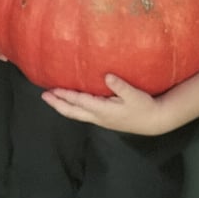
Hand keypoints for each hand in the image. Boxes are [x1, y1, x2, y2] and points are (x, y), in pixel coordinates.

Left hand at [44, 74, 169, 134]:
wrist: (153, 121)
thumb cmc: (144, 106)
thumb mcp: (134, 95)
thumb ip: (120, 86)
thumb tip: (107, 75)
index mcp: (103, 110)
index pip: (80, 102)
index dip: (66, 96)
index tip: (53, 90)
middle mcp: (98, 117)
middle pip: (73, 112)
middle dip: (58, 104)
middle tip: (44, 96)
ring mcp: (100, 119)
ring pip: (76, 114)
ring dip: (63, 106)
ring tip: (52, 98)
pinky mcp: (103, 119)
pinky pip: (83, 114)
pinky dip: (73, 108)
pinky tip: (71, 102)